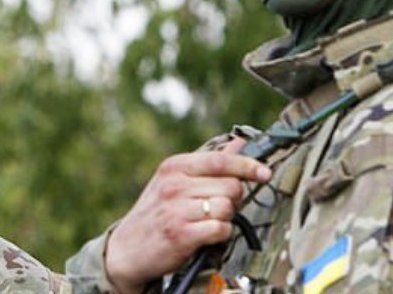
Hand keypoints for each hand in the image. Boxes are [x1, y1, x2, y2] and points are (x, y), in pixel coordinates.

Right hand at [104, 138, 270, 293]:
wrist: (128, 248)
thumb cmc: (156, 213)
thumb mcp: (175, 181)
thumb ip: (208, 163)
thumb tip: (239, 143)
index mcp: (174, 167)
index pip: (220, 160)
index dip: (248, 166)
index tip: (264, 173)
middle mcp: (174, 185)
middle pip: (230, 186)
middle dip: (233, 199)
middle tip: (219, 207)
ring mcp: (176, 210)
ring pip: (227, 208)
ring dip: (225, 218)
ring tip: (208, 222)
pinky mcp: (181, 235)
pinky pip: (221, 229)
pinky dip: (221, 235)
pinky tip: (207, 235)